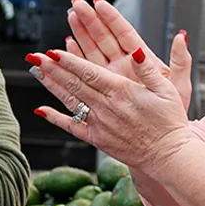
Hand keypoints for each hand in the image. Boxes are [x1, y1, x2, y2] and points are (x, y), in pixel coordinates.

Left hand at [29, 47, 194, 175]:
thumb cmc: (170, 121)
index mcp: (122, 91)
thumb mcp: (167, 89)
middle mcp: (106, 107)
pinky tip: (40, 110)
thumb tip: (136, 49)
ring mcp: (99, 123)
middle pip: (74, 83)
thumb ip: (148, 68)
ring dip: (51, 85)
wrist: (168, 156)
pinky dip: (55, 118)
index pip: (89, 72)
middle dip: (53, 68)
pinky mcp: (97, 138)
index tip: (53, 51)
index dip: (70, 61)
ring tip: (35, 71)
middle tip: (34, 56)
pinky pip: (72, 126)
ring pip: (70, 100)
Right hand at [64, 0, 193, 111]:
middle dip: (89, 21)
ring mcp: (111, 78)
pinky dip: (76, 59)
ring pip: (92, 52)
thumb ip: (181, 61)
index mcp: (142, 62)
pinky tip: (67, 47)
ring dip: (80, 35)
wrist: (160, 138)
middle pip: (104, 39)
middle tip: (77, 5)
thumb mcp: (180, 85)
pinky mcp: (101, 91)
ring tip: (70, 18)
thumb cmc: (172, 113)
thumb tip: (182, 37)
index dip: (112, 18)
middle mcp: (124, 67)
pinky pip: (85, 74)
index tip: (99, 3)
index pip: (124, 34)